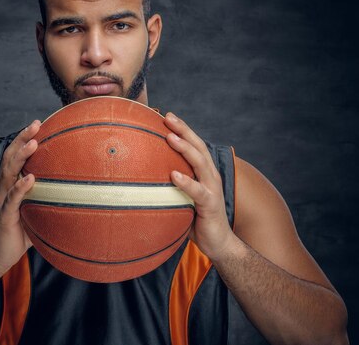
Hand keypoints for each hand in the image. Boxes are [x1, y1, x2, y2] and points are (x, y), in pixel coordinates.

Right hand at [0, 120, 40, 271]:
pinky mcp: (4, 215)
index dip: (23, 138)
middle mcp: (3, 187)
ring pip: (9, 172)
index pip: (15, 155)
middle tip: (35, 125)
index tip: (38, 124)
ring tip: (33, 143)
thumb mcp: (35, 208)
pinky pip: (12, 199)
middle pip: (10, 156)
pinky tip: (30, 178)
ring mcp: (2, 199)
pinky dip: (20, 187)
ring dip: (21, 156)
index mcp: (9, 182)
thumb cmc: (20, 229)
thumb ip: (48, 196)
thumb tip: (76, 189)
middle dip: (22, 138)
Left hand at [164, 112, 235, 260]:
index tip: (164, 114)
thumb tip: (139, 179)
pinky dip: (186, 181)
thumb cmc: (195, 219)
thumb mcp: (180, 197)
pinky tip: (173, 174)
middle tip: (167, 116)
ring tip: (170, 136)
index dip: (181, 128)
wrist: (219, 243)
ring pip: (200, 162)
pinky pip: (197, 191)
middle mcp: (209, 175)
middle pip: (198, 146)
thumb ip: (167, 185)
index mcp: (203, 171)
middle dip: (183, 129)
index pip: (193, 144)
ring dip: (185, 148)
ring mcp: (211, 188)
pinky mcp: (210, 204)